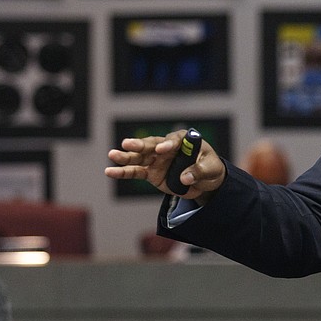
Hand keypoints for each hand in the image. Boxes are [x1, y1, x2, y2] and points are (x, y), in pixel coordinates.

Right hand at [105, 129, 226, 203]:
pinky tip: (110, 171)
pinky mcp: (151, 172)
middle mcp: (167, 147)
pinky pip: (135, 171)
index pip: (175, 140)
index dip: (168, 143)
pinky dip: (123, 172)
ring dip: (126, 156)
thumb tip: (185, 178)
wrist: (204, 181)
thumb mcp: (210, 169)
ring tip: (112, 155)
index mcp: (184, 140)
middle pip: (152, 144)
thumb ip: (198, 171)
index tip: (163, 149)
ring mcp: (157, 159)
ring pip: (139, 156)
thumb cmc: (209, 168)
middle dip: (140, 144)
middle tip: (128, 144)